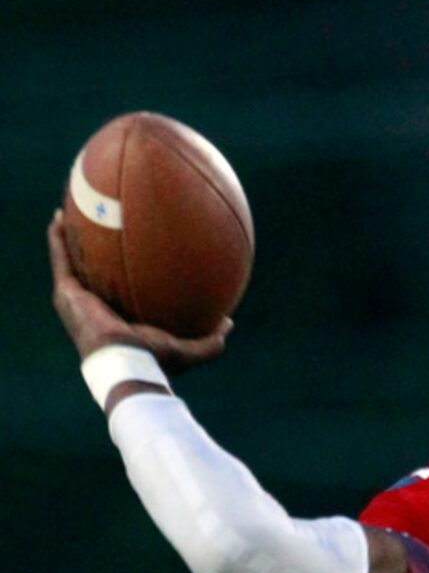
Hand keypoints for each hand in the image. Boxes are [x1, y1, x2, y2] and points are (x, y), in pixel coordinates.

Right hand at [48, 210, 231, 371]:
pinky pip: (59, 258)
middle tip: (99, 220)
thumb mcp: (186, 351)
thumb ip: (208, 342)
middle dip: (93, 248)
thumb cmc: (152, 359)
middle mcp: (96, 306)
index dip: (121, 270)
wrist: (122, 363)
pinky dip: (57, 238)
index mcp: (119, 318)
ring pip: (70, 261)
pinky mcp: (65, 293)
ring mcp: (77, 299)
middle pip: (93, 270)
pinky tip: (59, 216)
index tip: (130, 248)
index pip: (119, 288)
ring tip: (71, 209)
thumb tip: (228, 324)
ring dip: (69, 237)